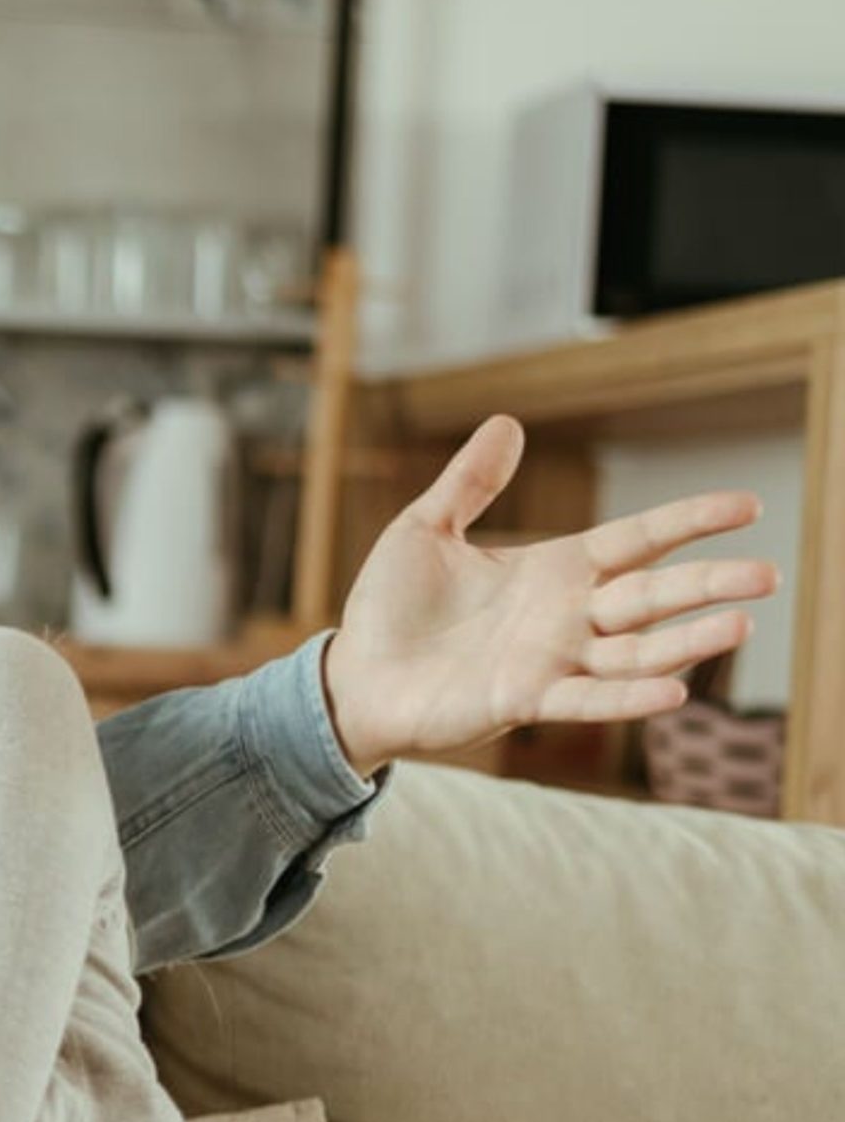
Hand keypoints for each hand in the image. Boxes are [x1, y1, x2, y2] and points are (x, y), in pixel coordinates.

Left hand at [321, 415, 778, 775]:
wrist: (354, 676)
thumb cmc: (389, 608)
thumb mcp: (424, 529)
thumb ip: (469, 482)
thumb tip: (507, 423)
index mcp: (553, 569)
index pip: (638, 539)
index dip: (689, 521)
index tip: (746, 506)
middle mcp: (565, 616)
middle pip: (653, 594)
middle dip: (709, 583)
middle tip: (768, 575)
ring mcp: (551, 659)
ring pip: (636, 650)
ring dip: (687, 641)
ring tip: (740, 624)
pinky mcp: (524, 698)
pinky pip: (588, 697)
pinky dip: (629, 696)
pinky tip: (674, 691)